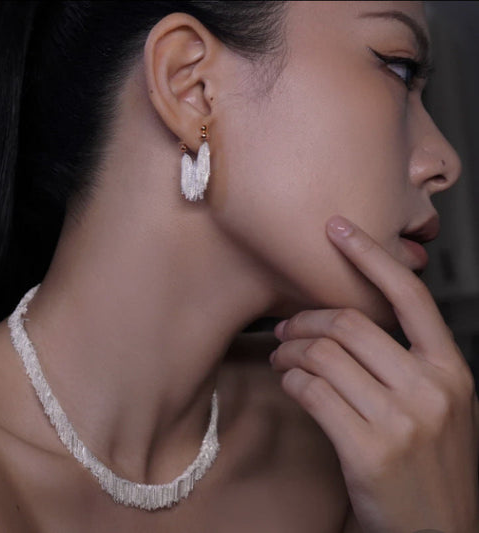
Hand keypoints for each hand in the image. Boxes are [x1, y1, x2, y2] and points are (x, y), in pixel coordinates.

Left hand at [270, 215, 478, 532]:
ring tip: (281, 355)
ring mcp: (401, 420)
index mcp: (451, 371)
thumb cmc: (429, 464)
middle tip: (286, 327)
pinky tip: (288, 381)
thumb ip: (406, 363)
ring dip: (290, 350)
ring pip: (323, 355)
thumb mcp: (438, 406)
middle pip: (350, 324)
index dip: (370, 256)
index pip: (410, 296)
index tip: (338, 229)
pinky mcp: (367, 449)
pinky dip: (290, 379)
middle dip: (306, 320)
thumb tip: (345, 322)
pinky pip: (311, 390)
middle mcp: (431, 389)